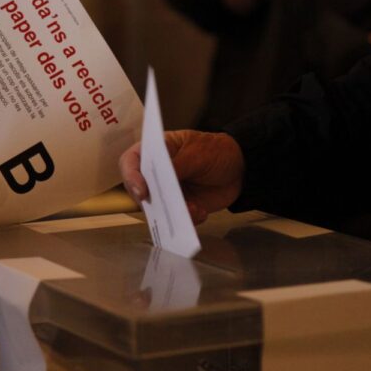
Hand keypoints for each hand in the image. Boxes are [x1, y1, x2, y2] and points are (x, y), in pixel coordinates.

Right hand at [119, 130, 244, 223]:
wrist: (240, 167)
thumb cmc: (215, 150)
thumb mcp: (197, 152)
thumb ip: (178, 165)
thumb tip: (162, 179)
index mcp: (154, 151)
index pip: (130, 162)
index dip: (131, 176)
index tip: (143, 190)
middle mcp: (156, 174)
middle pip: (138, 190)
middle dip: (151, 201)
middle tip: (166, 205)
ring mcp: (168, 192)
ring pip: (158, 209)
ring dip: (172, 213)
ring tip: (192, 209)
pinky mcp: (181, 207)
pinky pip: (177, 220)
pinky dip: (188, 219)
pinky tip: (201, 211)